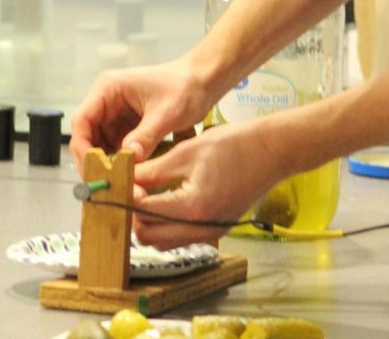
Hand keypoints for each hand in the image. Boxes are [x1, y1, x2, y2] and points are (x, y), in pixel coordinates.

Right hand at [69, 57, 213, 175]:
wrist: (204, 80)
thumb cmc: (186, 87)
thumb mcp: (167, 113)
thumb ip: (146, 136)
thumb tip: (129, 161)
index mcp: (108, 89)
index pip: (82, 121)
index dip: (83, 148)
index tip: (95, 171)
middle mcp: (106, 101)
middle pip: (87, 137)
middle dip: (96, 162)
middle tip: (107, 186)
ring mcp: (116, 115)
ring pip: (101, 146)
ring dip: (108, 166)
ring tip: (120, 186)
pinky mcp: (127, 126)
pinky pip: (116, 149)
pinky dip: (120, 164)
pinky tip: (129, 179)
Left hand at [128, 122, 283, 248]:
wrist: (271, 152)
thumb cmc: (232, 145)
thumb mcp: (186, 152)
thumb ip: (153, 171)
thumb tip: (126, 179)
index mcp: (191, 207)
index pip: (143, 213)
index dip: (125, 198)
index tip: (117, 183)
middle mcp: (200, 228)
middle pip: (148, 237)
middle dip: (133, 215)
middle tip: (129, 190)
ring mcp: (210, 232)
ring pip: (163, 241)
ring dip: (149, 222)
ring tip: (145, 194)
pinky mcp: (216, 229)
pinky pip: (180, 236)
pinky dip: (166, 224)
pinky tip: (165, 200)